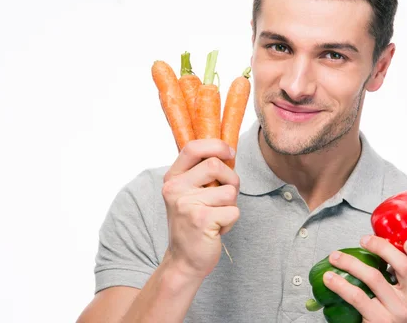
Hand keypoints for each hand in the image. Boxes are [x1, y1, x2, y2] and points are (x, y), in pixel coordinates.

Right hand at [161, 139, 240, 280]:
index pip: (192, 147)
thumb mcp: (190, 193)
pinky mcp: (201, 221)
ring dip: (231, 205)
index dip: (216, 145)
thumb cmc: (194, 222)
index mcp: (172, 178)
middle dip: (231, 179)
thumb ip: (202, 172)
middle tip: (226, 196)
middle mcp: (175, 189)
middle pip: (216, 165)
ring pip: (229, 190)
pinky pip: (233, 211)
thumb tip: (228, 149)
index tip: (230, 153)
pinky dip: (231, 221)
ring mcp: (186, 205)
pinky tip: (216, 229)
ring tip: (217, 216)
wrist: (184, 261)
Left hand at [323, 235, 406, 322]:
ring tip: (335, 257)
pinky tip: (329, 278)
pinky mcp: (379, 321)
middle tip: (363, 239)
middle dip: (382, 247)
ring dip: (350, 262)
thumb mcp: (402, 291)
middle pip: (404, 267)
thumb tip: (374, 238)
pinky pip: (357, 296)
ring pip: (374, 277)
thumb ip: (398, 270)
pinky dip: (340, 284)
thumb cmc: (389, 307)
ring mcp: (398, 312)